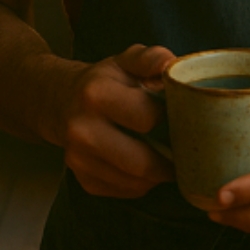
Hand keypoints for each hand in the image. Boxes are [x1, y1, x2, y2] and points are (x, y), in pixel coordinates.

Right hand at [59, 43, 175, 198]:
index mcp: (95, 94)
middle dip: (170, 159)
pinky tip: (146, 165)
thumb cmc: (105, 80)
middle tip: (187, 151)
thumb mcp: (126, 60)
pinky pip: (125, 191)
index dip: (169, 116)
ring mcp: (79, 160)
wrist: (62, 101)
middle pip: (141, 162)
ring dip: (158, 174)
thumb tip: (170, 65)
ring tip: (170, 158)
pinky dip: (142, 182)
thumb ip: (150, 58)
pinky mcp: (83, 180)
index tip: (180, 114)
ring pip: (135, 183)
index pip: (146, 118)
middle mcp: (82, 130)